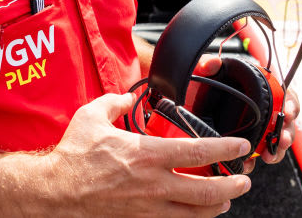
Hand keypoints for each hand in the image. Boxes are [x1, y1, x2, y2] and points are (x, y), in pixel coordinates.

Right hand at [38, 92, 251, 214]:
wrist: (57, 191)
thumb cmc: (74, 155)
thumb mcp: (92, 116)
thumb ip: (114, 102)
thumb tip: (126, 97)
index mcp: (147, 154)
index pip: (197, 151)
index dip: (224, 149)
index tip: (240, 146)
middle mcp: (154, 183)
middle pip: (207, 191)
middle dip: (232, 186)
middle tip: (244, 179)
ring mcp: (150, 206)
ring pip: (195, 212)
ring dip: (216, 205)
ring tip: (227, 198)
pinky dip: (191, 217)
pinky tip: (195, 212)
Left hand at [189, 56, 297, 172]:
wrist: (178, 107)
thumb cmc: (193, 86)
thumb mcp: (199, 72)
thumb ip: (205, 65)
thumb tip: (213, 64)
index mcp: (253, 88)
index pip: (282, 93)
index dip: (290, 101)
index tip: (289, 110)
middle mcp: (256, 109)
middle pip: (283, 121)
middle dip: (287, 131)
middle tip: (282, 138)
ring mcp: (250, 128)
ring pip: (273, 140)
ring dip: (276, 149)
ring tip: (270, 155)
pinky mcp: (238, 144)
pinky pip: (253, 154)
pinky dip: (254, 160)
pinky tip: (249, 163)